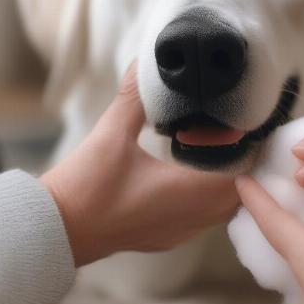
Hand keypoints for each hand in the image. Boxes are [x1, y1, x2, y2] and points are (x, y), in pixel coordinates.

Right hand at [41, 63, 237, 265]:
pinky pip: (202, 221)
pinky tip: (191, 179)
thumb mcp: (110, 135)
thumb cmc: (85, 187)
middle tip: (234, 136)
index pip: (241, 175)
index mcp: (186, 193)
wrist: (56, 230)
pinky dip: (207, 200)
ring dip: (224, 185)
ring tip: (216, 153)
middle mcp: (191, 219)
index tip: (242, 128)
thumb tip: (142, 64)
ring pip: (221, 211)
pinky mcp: (166, 239)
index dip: (247, 151)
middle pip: (237, 195)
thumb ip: (134, 98)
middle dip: (240, 166)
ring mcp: (180, 233)